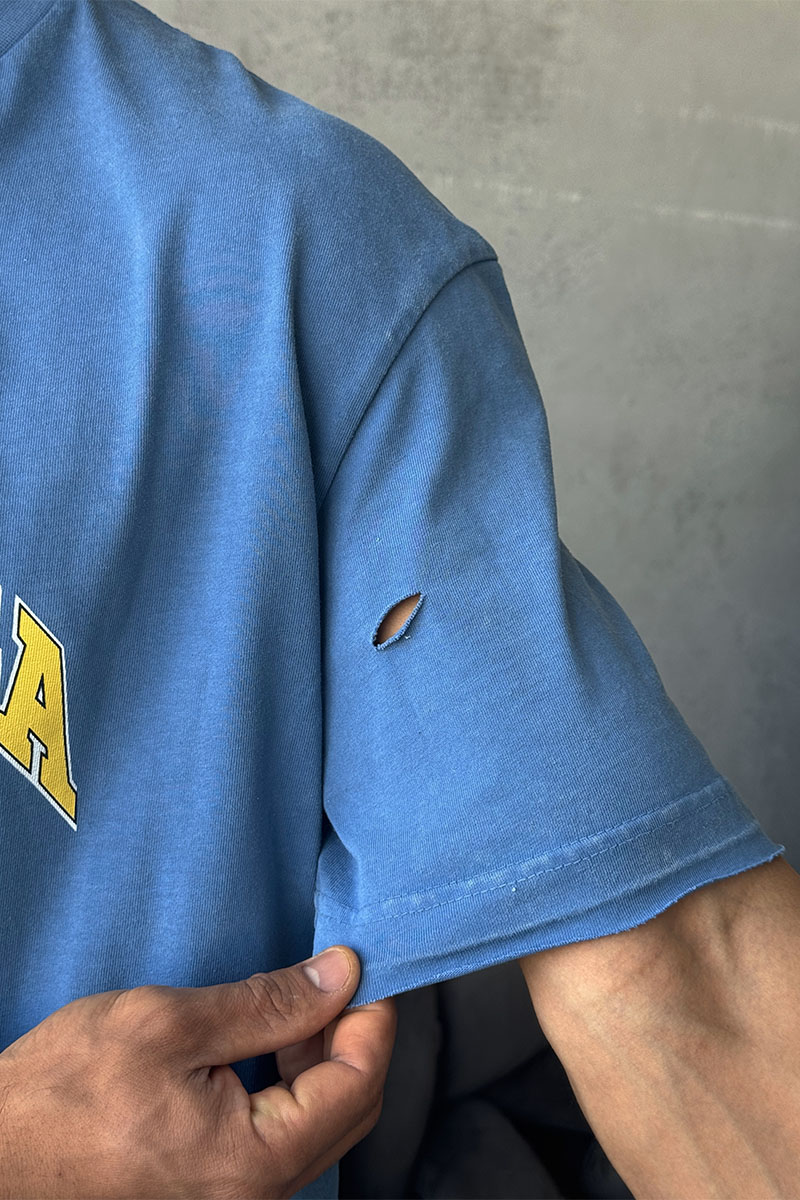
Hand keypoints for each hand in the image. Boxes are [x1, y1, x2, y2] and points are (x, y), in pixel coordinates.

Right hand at [0, 946, 396, 1198]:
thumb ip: (267, 1003)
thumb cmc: (65, 1091)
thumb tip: (340, 975)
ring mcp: (235, 1197)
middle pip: (347, 1111)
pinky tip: (268, 1043)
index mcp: (254, 1161)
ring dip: (321, 1059)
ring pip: (316, 1125)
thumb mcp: (168, 1024)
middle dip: (352, 1037)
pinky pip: (280, 1137)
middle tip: (337, 977)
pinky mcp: (213, 1188)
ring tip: (300, 1002)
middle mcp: (255, 1194)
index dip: (372, 1019)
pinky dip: (288, 1084)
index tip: (366, 968)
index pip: (357, 1086)